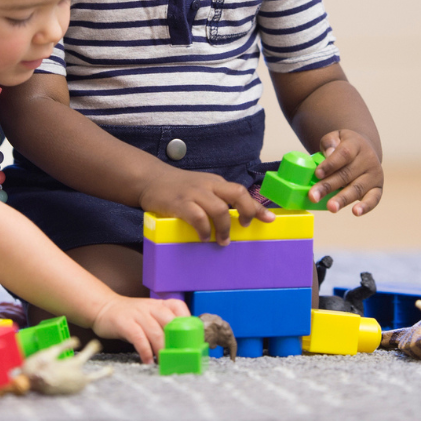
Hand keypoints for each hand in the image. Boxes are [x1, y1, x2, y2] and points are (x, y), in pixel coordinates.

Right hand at [90, 296, 188, 363]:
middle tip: (179, 357)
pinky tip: (147, 360)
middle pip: (170, 322)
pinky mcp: (125, 323)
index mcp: (158, 304)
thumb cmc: (130, 317)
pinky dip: (145, 351)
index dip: (188, 321)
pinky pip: (139, 338)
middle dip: (176, 342)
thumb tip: (180, 345)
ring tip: (164, 363)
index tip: (191, 339)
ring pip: (156, 332)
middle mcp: (150, 307)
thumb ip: (162, 326)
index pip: (179, 307)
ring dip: (162, 350)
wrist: (103, 307)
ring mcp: (137, 314)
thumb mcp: (148, 315)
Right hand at [139, 168, 274, 243]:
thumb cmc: (179, 188)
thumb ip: (218, 199)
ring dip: (224, 228)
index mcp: (216, 183)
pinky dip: (204, 229)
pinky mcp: (179, 203)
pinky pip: (197, 217)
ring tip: (222, 240)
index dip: (257, 207)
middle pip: (237, 194)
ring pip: (219, 208)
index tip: (269, 220)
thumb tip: (239, 217)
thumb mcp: (202, 188)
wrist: (150, 179)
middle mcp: (208, 185)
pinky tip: (203, 237)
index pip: (241, 192)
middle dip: (247, 212)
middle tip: (244, 228)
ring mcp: (194, 193)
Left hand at [310, 129, 383, 214]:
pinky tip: (356, 212)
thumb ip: (329, 143)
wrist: (364, 150)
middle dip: (328, 186)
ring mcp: (374, 174)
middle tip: (313, 196)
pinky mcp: (377, 188)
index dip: (330, 164)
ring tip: (331, 207)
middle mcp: (368, 159)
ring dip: (342, 199)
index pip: (343, 154)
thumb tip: (328, 155)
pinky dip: (365, 207)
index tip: (317, 174)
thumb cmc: (343, 146)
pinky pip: (373, 199)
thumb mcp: (335, 137)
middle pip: (347, 174)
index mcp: (356, 144)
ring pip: (357, 188)